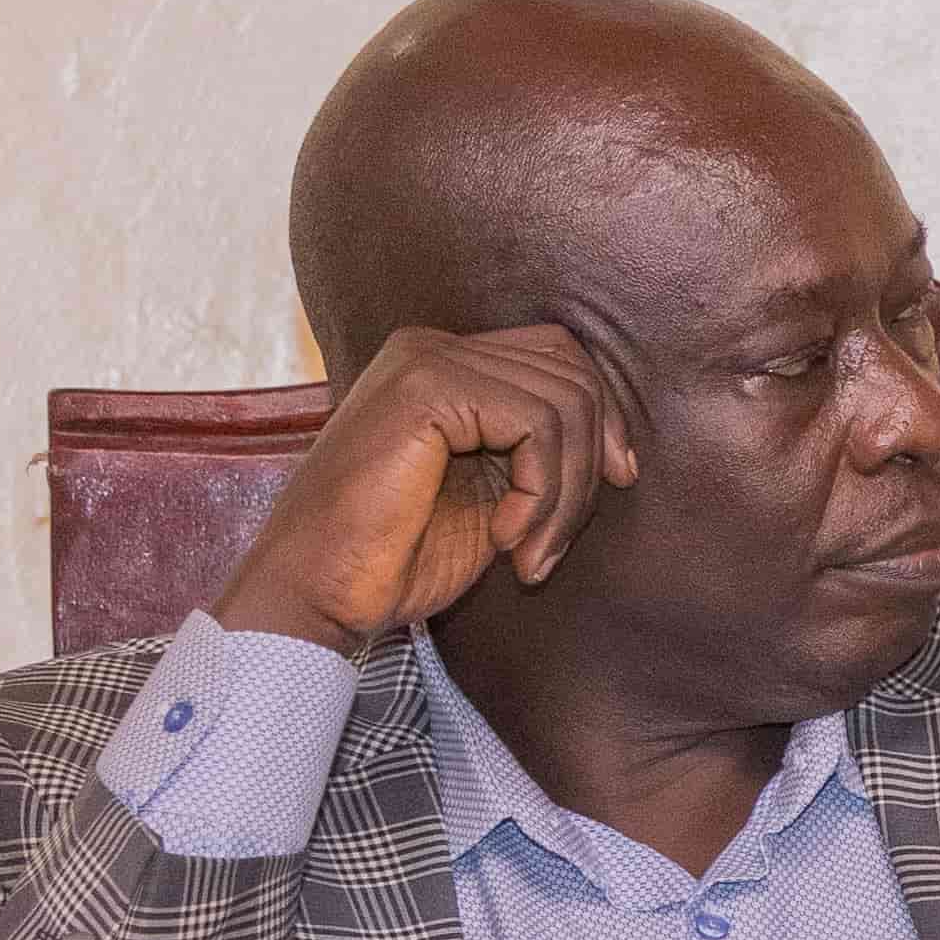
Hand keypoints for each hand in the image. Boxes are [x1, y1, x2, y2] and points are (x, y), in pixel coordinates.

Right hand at [207, 327, 635, 644]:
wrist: (320, 591)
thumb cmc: (398, 557)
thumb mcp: (493, 497)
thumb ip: (539, 458)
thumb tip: (619, 452)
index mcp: (446, 365)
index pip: (561, 359)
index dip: (603, 420)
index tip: (613, 485)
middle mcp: (434, 347)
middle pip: (572, 371)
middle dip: (589, 463)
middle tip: (557, 539)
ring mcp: (427, 359)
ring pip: (564, 402)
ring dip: (566, 496)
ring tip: (530, 553)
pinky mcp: (426, 388)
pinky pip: (536, 424)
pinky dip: (542, 493)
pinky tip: (505, 537)